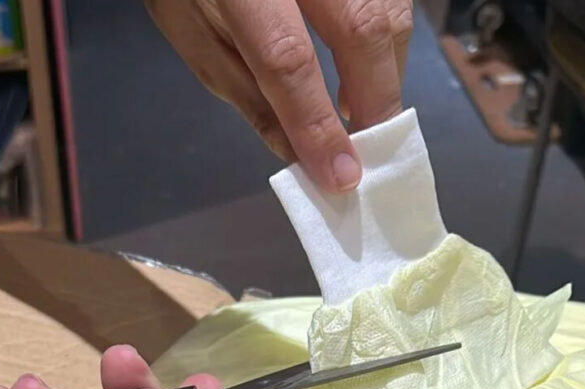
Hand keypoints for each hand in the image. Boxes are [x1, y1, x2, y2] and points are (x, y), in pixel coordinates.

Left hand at [147, 0, 412, 191]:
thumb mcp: (196, 39)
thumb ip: (247, 94)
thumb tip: (296, 151)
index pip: (288, 61)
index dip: (318, 124)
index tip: (341, 175)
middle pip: (360, 29)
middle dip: (375, 101)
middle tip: (373, 151)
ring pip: (388, 9)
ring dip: (386, 70)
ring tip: (364, 113)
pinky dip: (386, 39)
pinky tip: (366, 68)